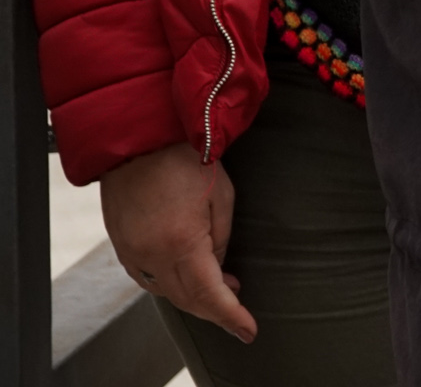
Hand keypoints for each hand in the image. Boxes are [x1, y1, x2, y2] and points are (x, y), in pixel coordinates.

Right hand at [100, 145, 254, 342]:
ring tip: (222, 290)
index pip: (209, 294)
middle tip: (239, 311)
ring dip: (193, 298)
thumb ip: (221, 238)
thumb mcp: (221, 196)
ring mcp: (132, 253)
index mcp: (180, 243)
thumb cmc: (184, 160)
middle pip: (186, 299)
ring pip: (166, 292)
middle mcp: (151, 256)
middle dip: (215, 310)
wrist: (138, 141)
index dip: (231, 316)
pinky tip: (189, 277)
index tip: (248, 330)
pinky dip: (171, 285)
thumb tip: (218, 267)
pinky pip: (148, 279)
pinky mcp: (121, 246)